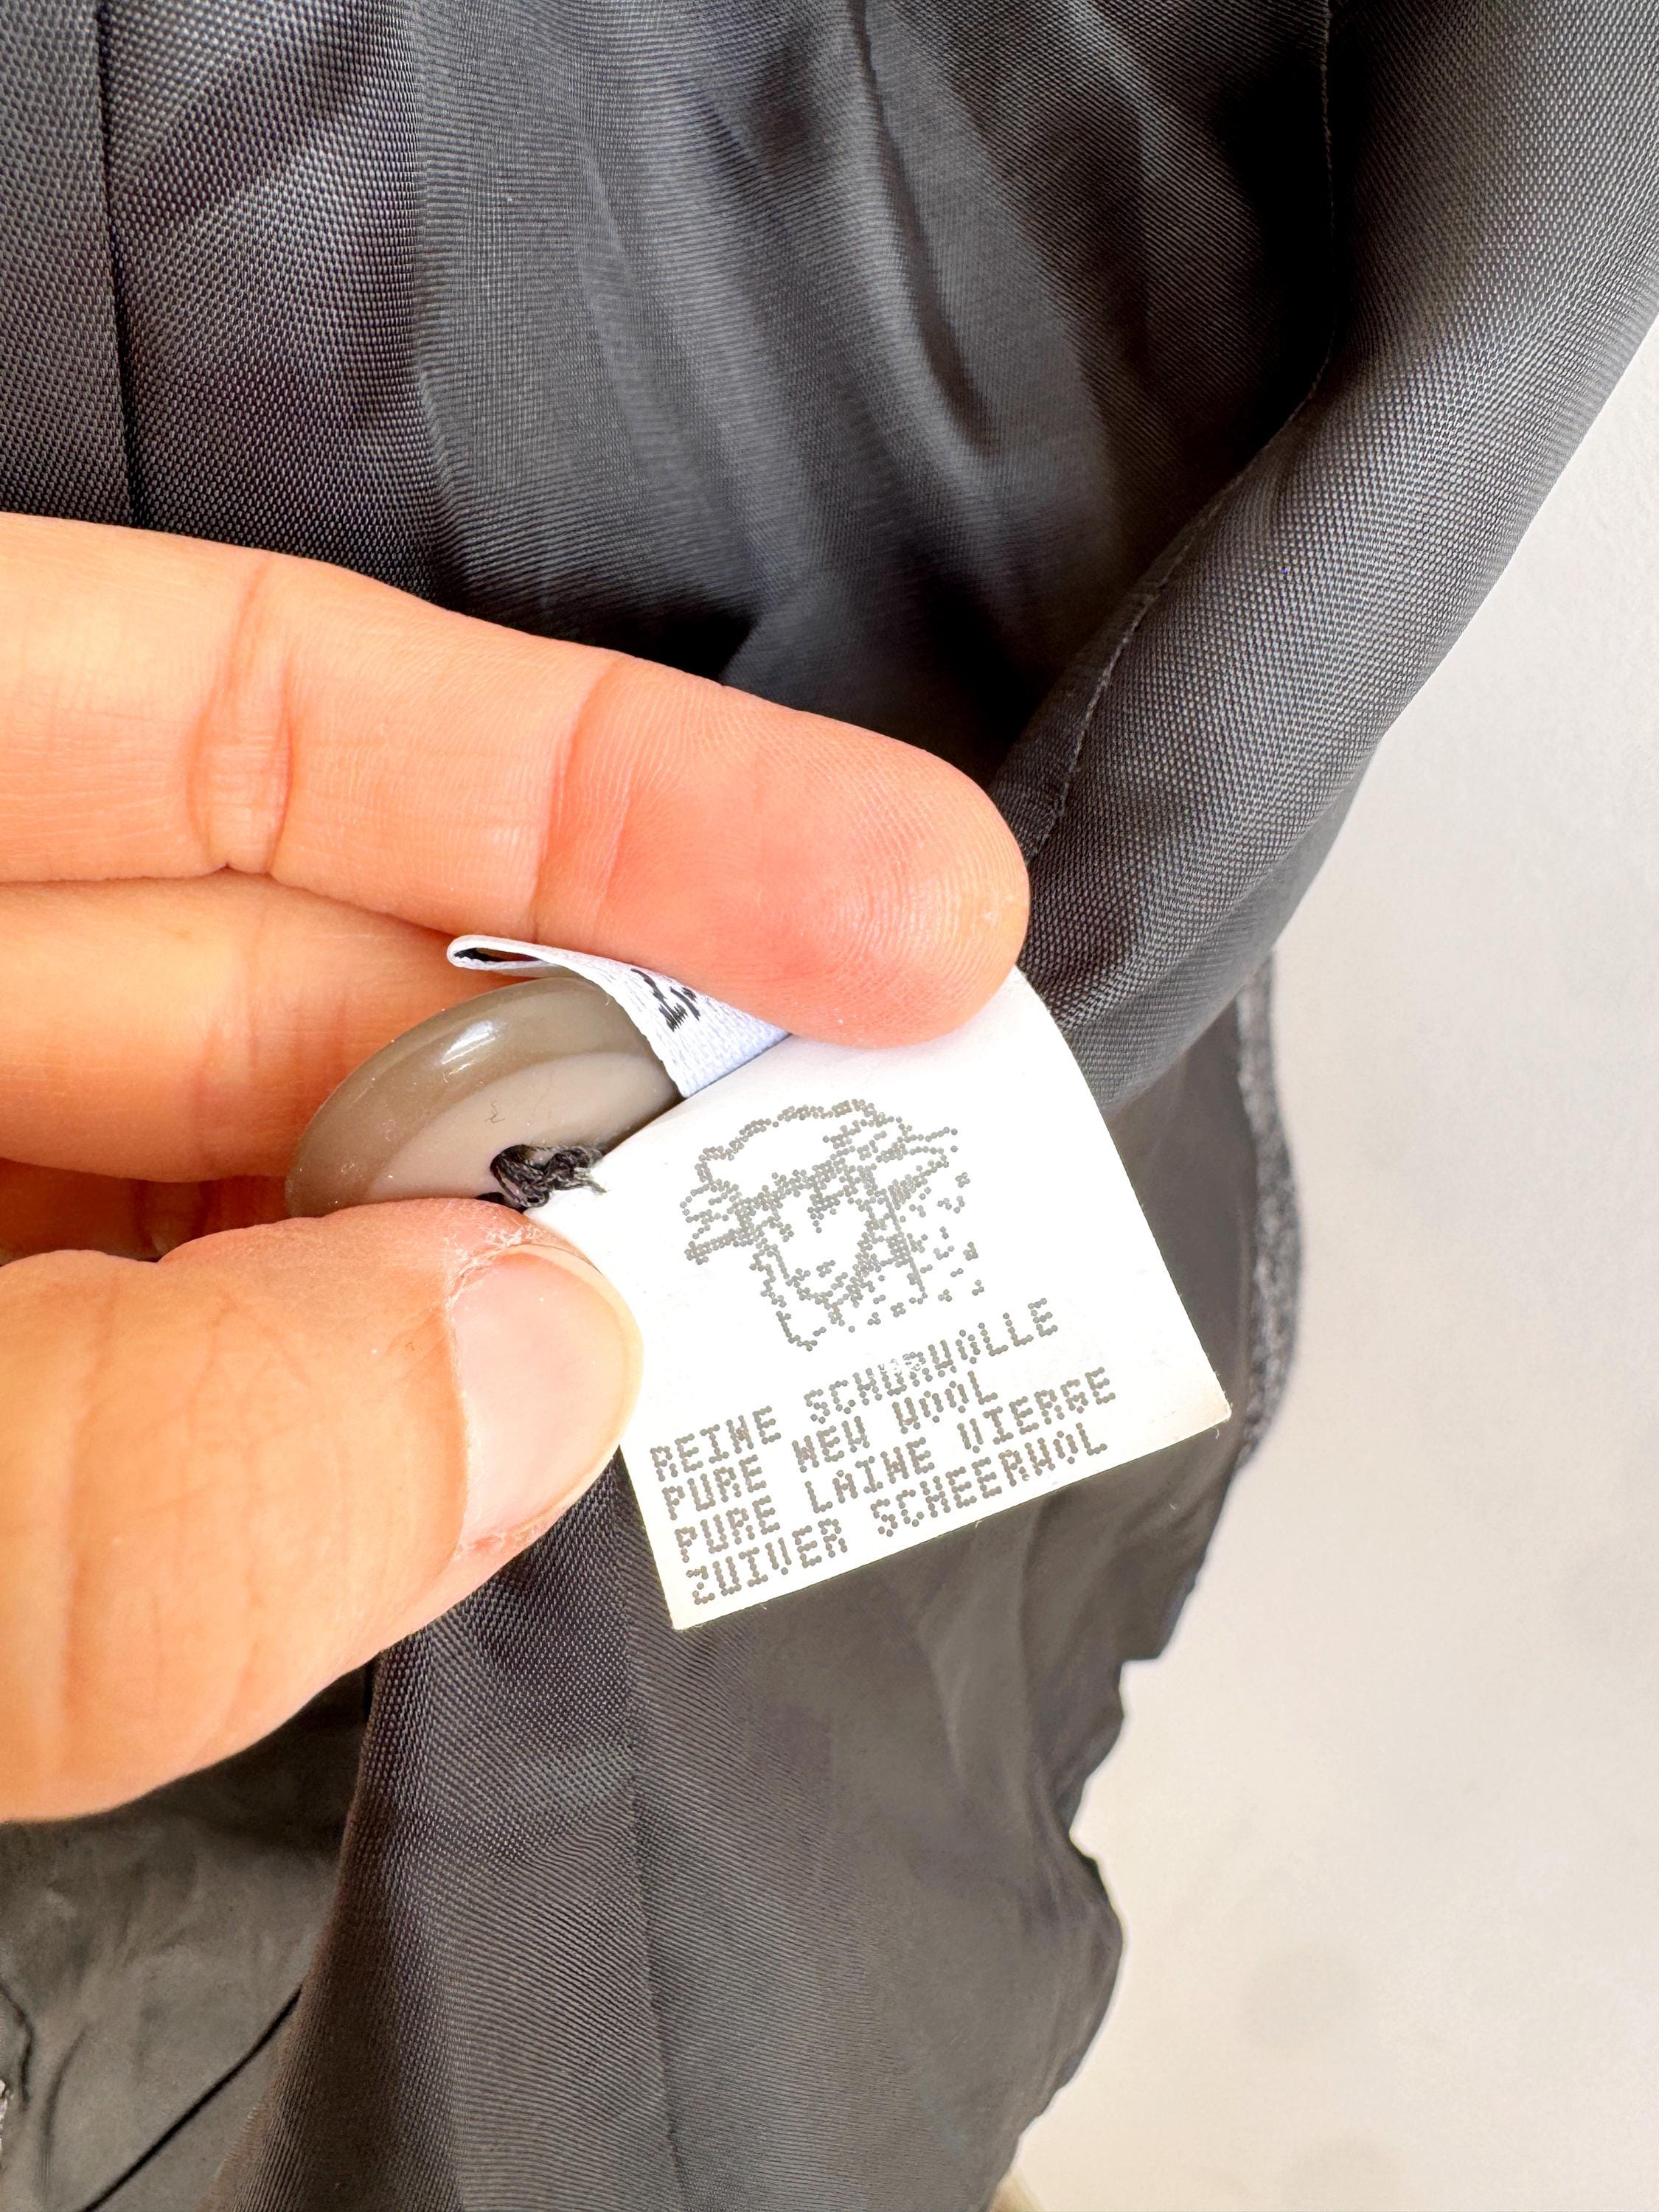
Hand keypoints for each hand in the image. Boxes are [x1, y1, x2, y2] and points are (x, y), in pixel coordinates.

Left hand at [0, 514, 1026, 1818]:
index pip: (219, 698)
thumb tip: (529, 1371)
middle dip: (587, 1069)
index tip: (901, 891)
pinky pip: (194, 1398)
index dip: (586, 777)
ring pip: (270, 1202)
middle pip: (286, 964)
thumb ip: (108, 1472)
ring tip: (743, 1356)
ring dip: (509, 1284)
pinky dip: (365, 1448)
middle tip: (876, 1173)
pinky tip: (517, 1473)